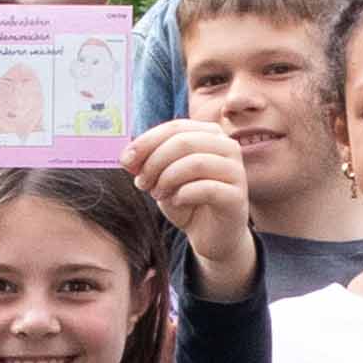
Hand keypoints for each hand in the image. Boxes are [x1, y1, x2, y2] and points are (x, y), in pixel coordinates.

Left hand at [129, 117, 256, 287]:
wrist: (211, 235)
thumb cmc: (186, 201)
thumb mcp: (162, 178)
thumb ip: (147, 163)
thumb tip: (128, 158)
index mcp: (210, 134)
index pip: (175, 127)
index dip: (146, 142)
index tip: (125, 162)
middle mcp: (227, 147)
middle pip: (183, 142)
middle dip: (154, 162)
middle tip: (141, 183)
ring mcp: (236, 171)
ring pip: (195, 163)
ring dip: (167, 179)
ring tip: (157, 194)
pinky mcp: (237, 197)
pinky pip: (206, 188)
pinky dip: (183, 195)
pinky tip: (176, 202)